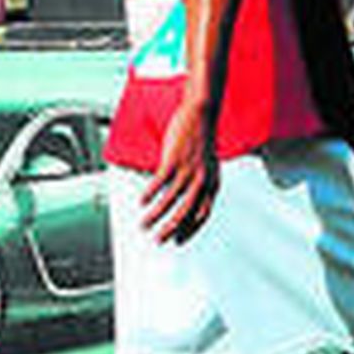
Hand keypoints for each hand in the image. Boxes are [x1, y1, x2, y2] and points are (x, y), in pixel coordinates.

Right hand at [140, 97, 218, 243]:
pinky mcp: (173, 159)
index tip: (177, 240)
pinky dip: (149, 194)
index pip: (202, 214)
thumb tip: (183, 197)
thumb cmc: (201, 139)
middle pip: (186, 212)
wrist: (201, 113)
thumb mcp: (206, 164)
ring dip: (155, 215)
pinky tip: (141, 202)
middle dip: (170, 229)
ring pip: (170, 200)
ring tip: (143, 224)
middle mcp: (202, 180)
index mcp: (212, 183)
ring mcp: (188, 170)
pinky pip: (159, 182)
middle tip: (158, 240)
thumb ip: (199, 182)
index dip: (189, 230)